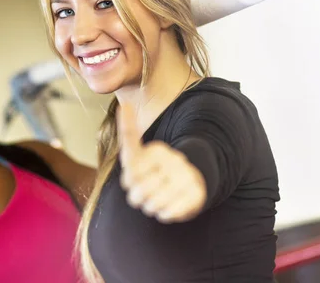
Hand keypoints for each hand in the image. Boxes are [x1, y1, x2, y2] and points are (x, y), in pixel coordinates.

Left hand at [118, 103, 206, 222]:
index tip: (133, 178)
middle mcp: (175, 162)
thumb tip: (124, 104)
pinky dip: (164, 214)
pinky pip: (167, 214)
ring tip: (157, 197)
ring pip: (152, 205)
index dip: (129, 180)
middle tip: (145, 192)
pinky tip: (169, 205)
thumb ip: (128, 131)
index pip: (130, 173)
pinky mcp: (196, 196)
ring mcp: (187, 178)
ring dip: (151, 206)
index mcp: (158, 150)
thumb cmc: (154, 166)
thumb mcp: (139, 149)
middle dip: (137, 197)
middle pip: (137, 193)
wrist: (192, 178)